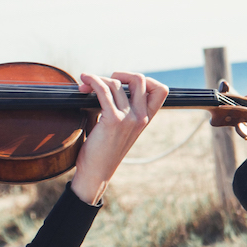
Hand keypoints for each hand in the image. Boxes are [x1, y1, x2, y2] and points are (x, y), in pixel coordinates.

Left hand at [69, 71, 171, 202]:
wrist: (96, 172)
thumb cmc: (104, 150)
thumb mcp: (121, 128)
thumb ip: (122, 109)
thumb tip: (109, 84)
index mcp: (146, 119)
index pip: (161, 90)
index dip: (146, 80)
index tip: (126, 83)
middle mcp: (141, 117)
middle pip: (140, 79)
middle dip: (120, 74)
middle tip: (104, 81)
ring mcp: (129, 118)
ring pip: (116, 84)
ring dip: (98, 79)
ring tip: (85, 84)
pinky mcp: (113, 120)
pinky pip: (104, 91)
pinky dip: (93, 81)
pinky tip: (84, 81)